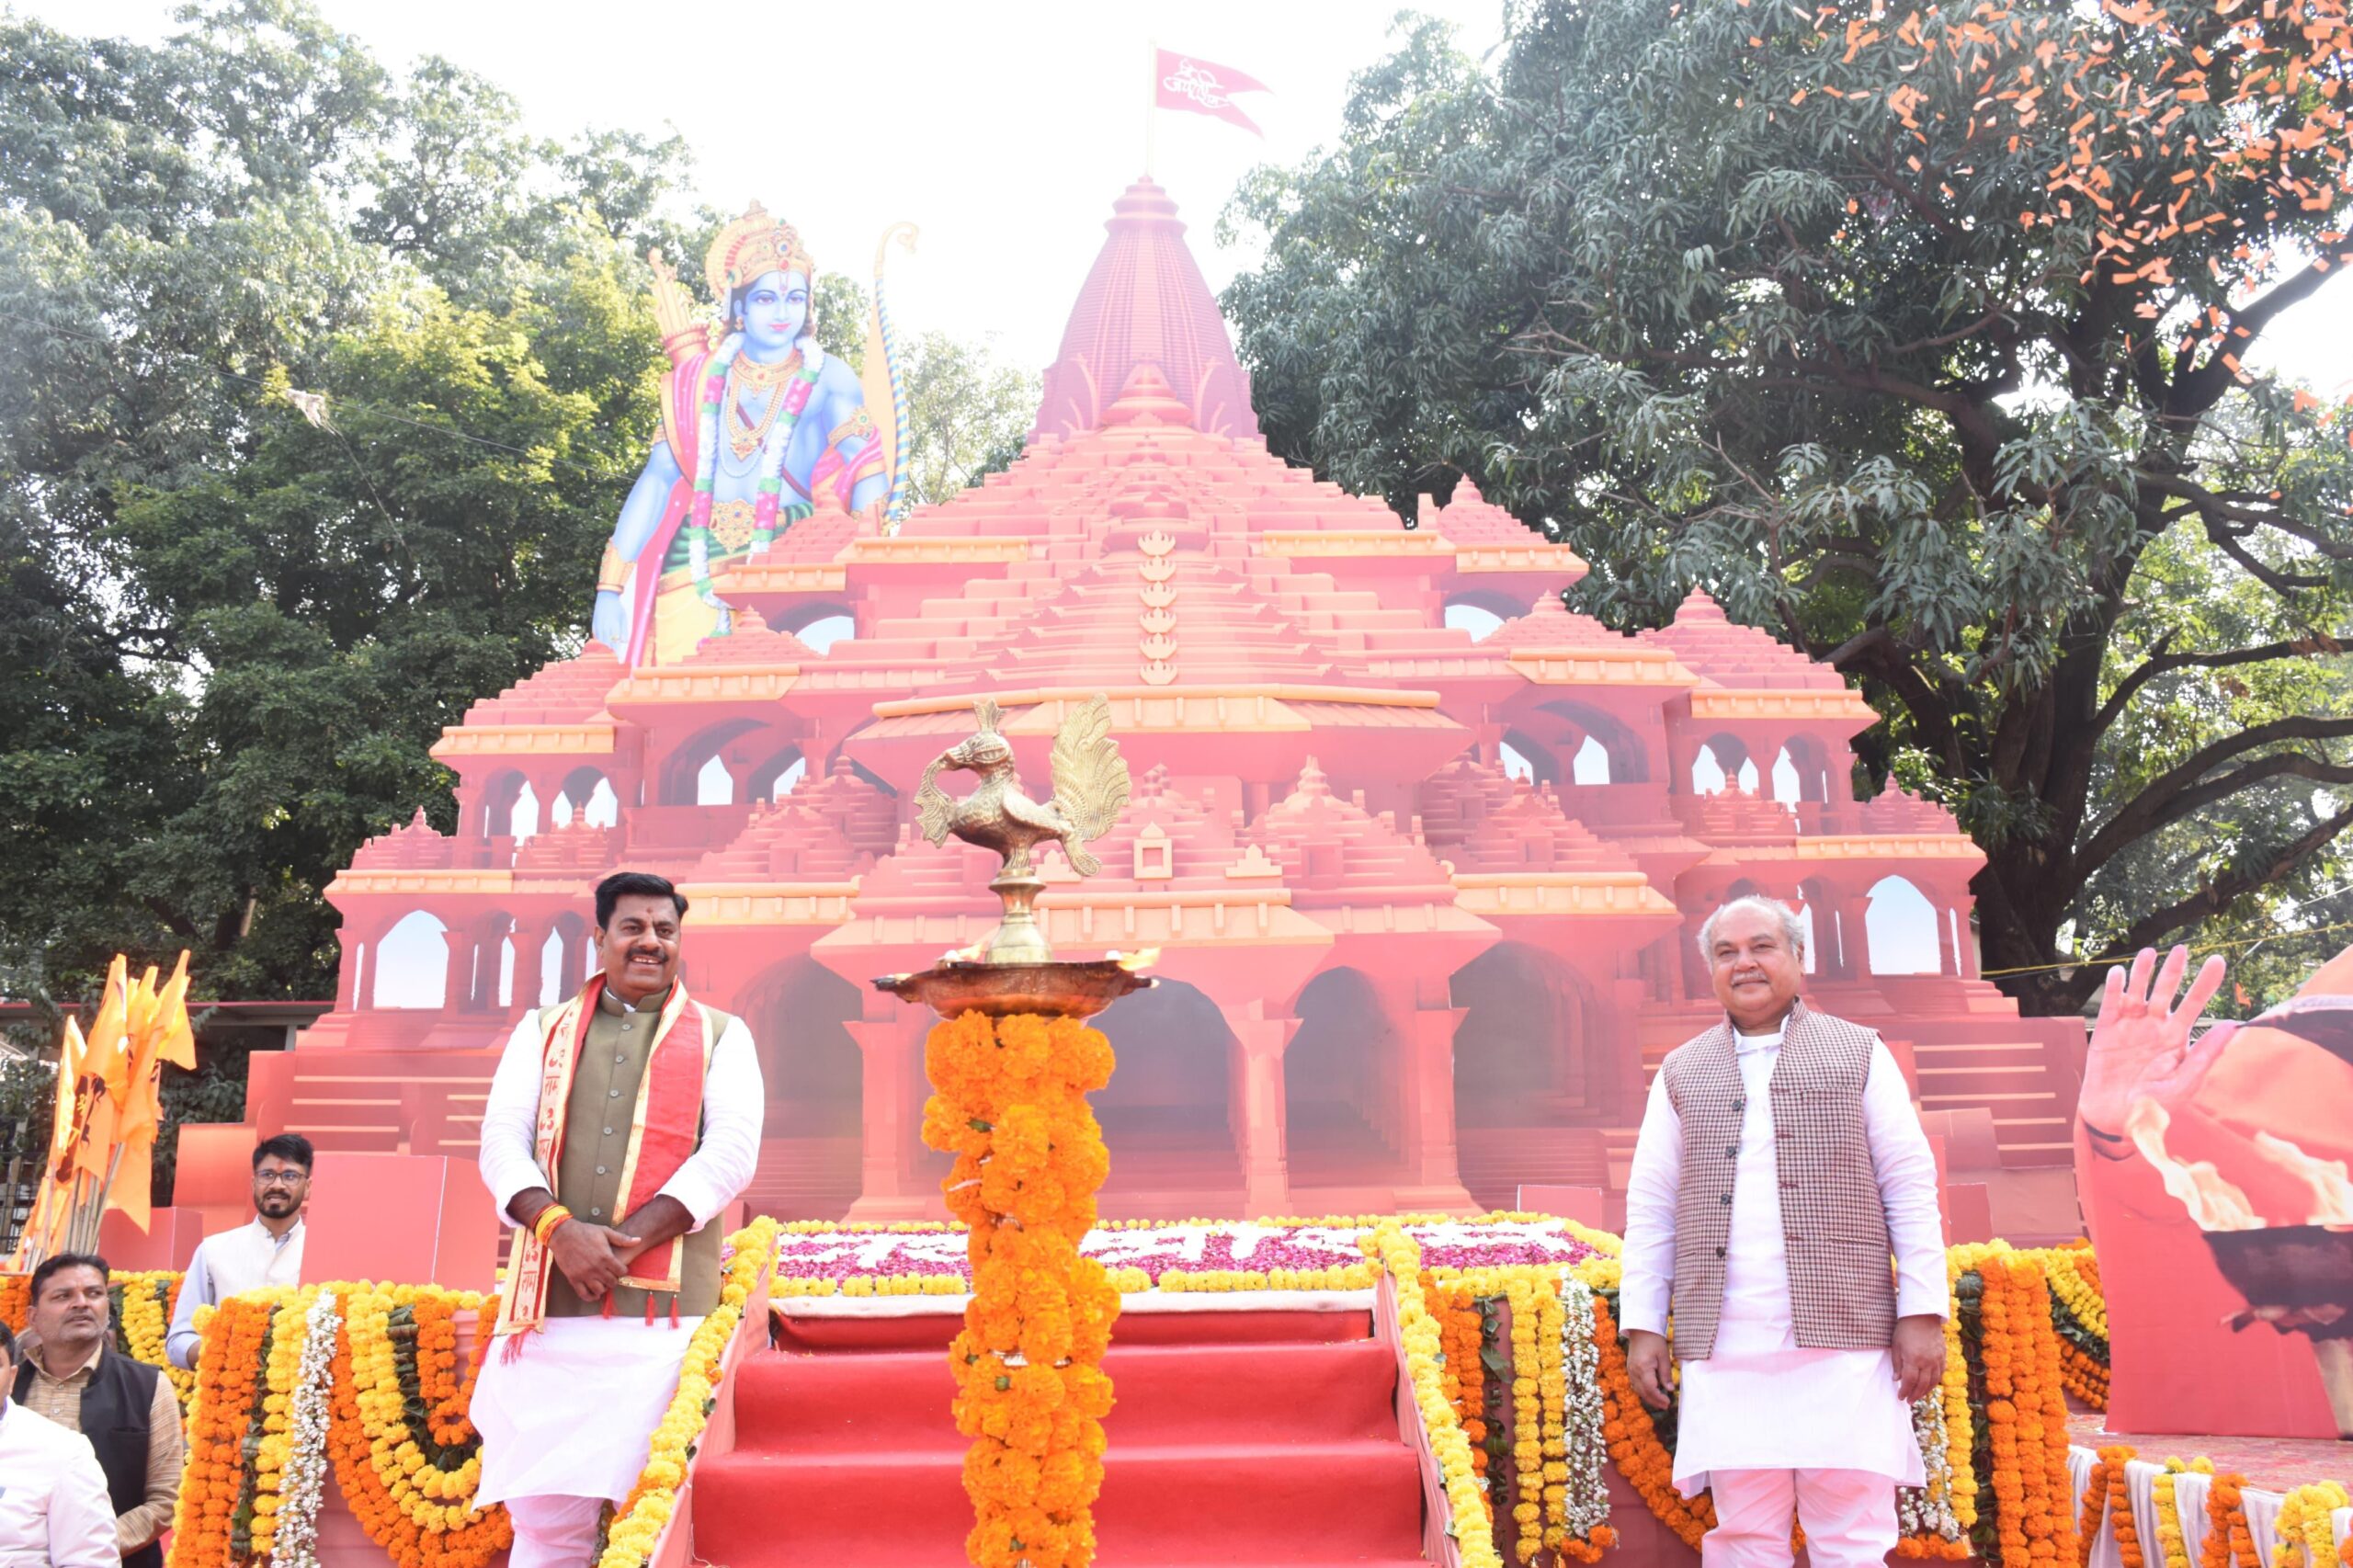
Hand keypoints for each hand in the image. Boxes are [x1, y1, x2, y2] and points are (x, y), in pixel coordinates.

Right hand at [548, 1220, 641, 1300]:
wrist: (563, 1234)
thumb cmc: (585, 1231)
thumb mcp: (605, 1231)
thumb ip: (622, 1239)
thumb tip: (639, 1240)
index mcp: (605, 1257)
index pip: (621, 1272)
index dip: (623, 1271)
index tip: (620, 1269)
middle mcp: (596, 1268)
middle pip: (612, 1282)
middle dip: (614, 1280)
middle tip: (611, 1275)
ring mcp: (584, 1275)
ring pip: (599, 1290)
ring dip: (603, 1288)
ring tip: (603, 1282)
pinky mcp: (573, 1279)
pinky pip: (583, 1294)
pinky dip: (590, 1297)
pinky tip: (594, 1294)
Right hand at [591, 589, 626, 652]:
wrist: (606, 597)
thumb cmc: (618, 608)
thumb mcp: (624, 618)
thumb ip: (624, 630)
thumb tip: (624, 642)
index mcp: (614, 625)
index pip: (616, 642)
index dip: (618, 652)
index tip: (619, 660)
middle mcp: (605, 626)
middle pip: (607, 644)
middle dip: (611, 652)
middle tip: (615, 657)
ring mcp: (598, 625)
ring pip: (600, 641)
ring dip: (605, 647)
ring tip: (610, 652)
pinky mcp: (594, 624)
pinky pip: (596, 636)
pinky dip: (599, 641)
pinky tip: (603, 644)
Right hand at [1626, 1329, 1673, 1410]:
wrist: (1641, 1330)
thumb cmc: (1654, 1341)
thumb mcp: (1664, 1356)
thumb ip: (1666, 1374)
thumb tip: (1669, 1389)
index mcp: (1643, 1368)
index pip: (1650, 1389)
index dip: (1659, 1398)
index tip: (1668, 1402)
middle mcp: (1634, 1371)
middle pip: (1643, 1392)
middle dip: (1654, 1401)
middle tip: (1665, 1406)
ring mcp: (1630, 1370)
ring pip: (1638, 1390)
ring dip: (1648, 1398)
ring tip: (1659, 1402)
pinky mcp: (1630, 1368)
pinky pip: (1635, 1384)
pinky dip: (1643, 1391)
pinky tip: (1650, 1393)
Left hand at [1892, 1314, 1945, 1402]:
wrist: (1922, 1316)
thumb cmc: (1905, 1329)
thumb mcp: (1896, 1345)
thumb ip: (1897, 1364)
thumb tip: (1897, 1379)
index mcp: (1913, 1359)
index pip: (1910, 1381)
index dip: (1905, 1391)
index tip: (1901, 1397)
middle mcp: (1927, 1361)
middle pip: (1922, 1384)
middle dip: (1915, 1395)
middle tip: (1909, 1401)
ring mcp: (1937, 1359)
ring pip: (1933, 1381)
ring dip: (1925, 1391)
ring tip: (1918, 1396)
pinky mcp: (1943, 1355)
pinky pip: (1940, 1373)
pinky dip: (1935, 1381)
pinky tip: (1929, 1385)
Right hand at [2080, 945, 2236, 1148]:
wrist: (2115, 1119)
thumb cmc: (2154, 1106)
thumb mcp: (2184, 1084)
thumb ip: (2206, 1055)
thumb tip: (2233, 1027)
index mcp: (2177, 1039)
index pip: (2196, 1004)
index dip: (2206, 983)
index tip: (2217, 961)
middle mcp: (2155, 1027)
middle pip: (2167, 992)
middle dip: (2174, 971)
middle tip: (2182, 950)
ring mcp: (2130, 1026)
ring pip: (2139, 992)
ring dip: (2144, 972)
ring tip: (2150, 953)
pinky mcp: (2106, 1030)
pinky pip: (2111, 1004)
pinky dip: (2115, 988)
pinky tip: (2121, 973)